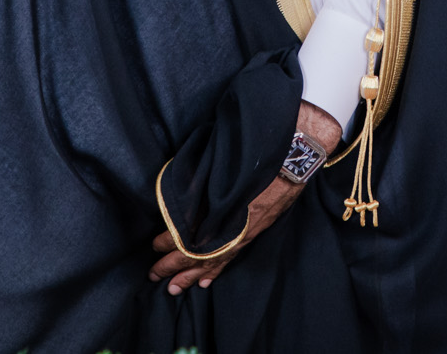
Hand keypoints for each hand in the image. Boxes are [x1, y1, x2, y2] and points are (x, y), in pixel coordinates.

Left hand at [149, 100, 342, 295]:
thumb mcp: (224, 169)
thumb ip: (202, 187)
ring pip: (213, 261)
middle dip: (174, 266)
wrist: (292, 158)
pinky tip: (205, 282)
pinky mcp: (253, 232)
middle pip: (197, 254)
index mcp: (221, 212)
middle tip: (153, 275)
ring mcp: (243, 233)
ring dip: (192, 275)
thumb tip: (180, 202)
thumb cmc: (256, 158)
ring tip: (174, 288)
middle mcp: (231, 228)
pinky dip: (217, 271)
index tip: (153, 245)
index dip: (169, 241)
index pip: (189, 234)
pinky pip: (231, 258)